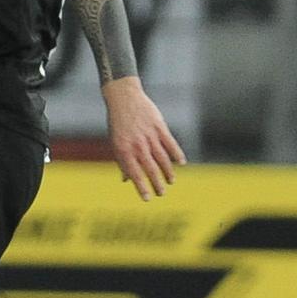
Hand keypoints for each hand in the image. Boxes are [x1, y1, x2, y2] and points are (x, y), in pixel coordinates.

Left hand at [102, 77, 185, 200]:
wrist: (124, 98)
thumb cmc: (118, 123)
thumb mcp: (115, 142)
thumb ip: (122, 161)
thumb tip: (125, 180)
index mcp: (124, 150)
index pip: (134, 174)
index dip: (141, 187)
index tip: (148, 199)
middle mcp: (137, 145)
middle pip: (150, 169)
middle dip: (157, 183)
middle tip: (162, 193)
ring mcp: (149, 136)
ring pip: (162, 158)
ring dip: (168, 172)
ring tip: (171, 181)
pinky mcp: (159, 126)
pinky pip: (170, 143)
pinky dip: (177, 154)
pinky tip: (181, 163)